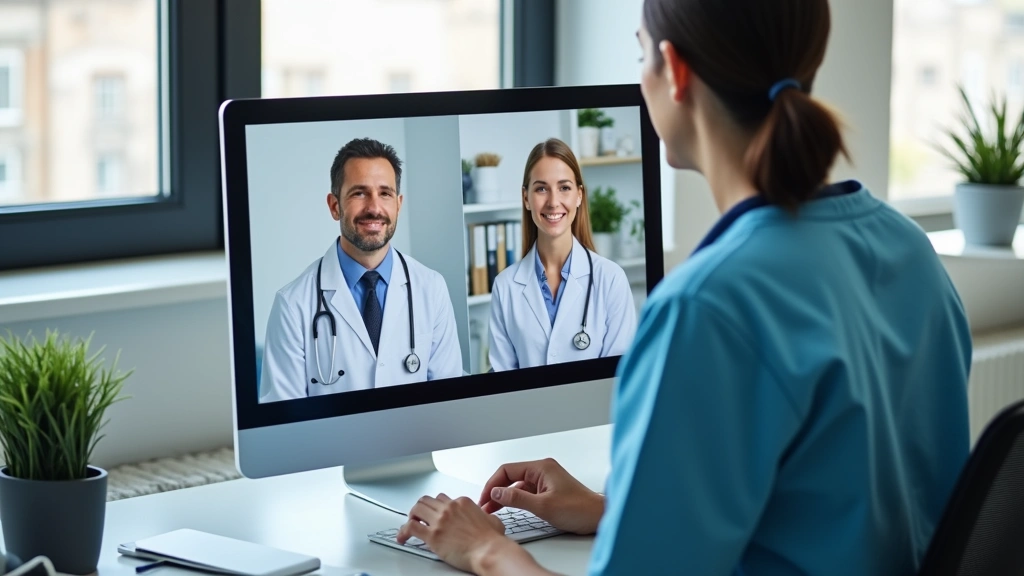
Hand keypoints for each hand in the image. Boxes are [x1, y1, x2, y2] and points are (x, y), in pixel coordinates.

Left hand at [397, 493, 512, 572]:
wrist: (488, 551)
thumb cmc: (491, 540)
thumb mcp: (493, 520)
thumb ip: (485, 516)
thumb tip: (486, 518)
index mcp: (462, 503)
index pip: (443, 498)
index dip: (437, 506)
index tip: (435, 513)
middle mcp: (449, 508)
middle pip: (427, 500)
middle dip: (421, 508)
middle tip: (418, 516)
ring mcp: (439, 520)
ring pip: (416, 509)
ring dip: (411, 516)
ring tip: (410, 524)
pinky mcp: (432, 535)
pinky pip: (410, 528)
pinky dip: (403, 532)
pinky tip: (402, 537)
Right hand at [478, 458, 604, 534]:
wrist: (597, 516)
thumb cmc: (579, 509)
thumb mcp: (543, 506)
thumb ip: (517, 499)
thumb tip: (496, 493)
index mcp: (541, 468)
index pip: (507, 470)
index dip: (493, 484)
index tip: (485, 498)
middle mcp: (542, 470)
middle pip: (511, 477)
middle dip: (496, 490)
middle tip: (485, 505)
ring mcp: (545, 480)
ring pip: (517, 485)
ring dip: (504, 496)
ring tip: (493, 509)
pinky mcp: (548, 490)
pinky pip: (526, 492)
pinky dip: (516, 500)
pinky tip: (509, 509)